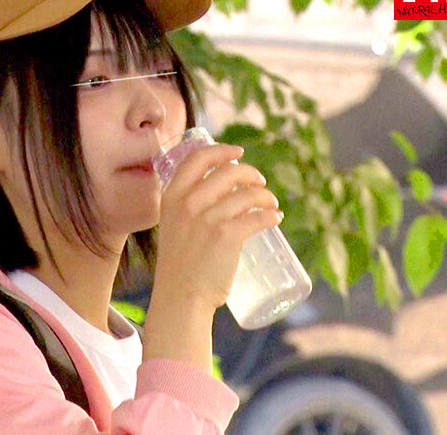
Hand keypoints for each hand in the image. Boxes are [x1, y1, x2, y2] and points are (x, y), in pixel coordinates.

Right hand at [153, 143, 282, 308]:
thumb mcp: (173, 226)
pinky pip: (258, 216)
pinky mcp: (227, 235)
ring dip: (266, 196)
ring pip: (248, 194)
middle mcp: (188, 203)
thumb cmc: (179, 265)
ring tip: (271, 204)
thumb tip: (221, 192)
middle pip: (228, 171)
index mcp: (171, 197)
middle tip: (260, 183)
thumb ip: (187, 207)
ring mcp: (207, 218)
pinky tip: (275, 218)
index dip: (221, 151)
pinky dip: (271, 215)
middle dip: (251, 174)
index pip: (197, 158)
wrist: (181, 296)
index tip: (237, 153)